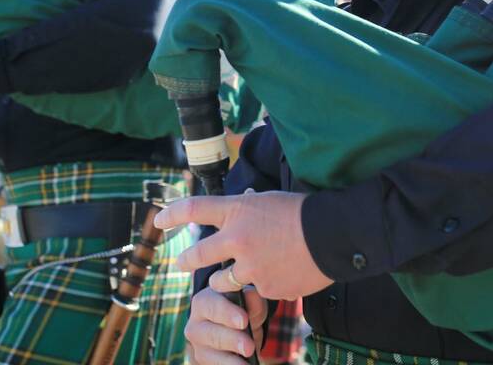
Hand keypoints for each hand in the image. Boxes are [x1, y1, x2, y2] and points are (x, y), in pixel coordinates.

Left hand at [155, 191, 329, 299]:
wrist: (333, 235)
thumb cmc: (304, 211)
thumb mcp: (269, 200)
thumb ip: (248, 207)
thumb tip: (238, 204)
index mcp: (237, 212)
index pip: (194, 209)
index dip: (173, 214)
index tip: (159, 220)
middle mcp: (237, 240)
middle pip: (198, 255)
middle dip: (186, 260)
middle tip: (182, 263)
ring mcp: (250, 268)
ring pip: (224, 281)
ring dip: (228, 279)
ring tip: (241, 274)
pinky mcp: (266, 289)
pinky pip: (257, 291)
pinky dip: (265, 284)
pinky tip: (282, 273)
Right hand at [185, 285, 265, 364]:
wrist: (234, 328)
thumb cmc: (240, 309)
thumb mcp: (248, 302)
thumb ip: (251, 299)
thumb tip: (251, 295)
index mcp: (203, 302)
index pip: (212, 306)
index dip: (228, 313)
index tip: (243, 321)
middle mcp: (195, 325)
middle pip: (212, 334)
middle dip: (232, 341)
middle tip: (249, 347)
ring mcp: (197, 347)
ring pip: (210, 355)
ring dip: (230, 361)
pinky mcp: (202, 362)